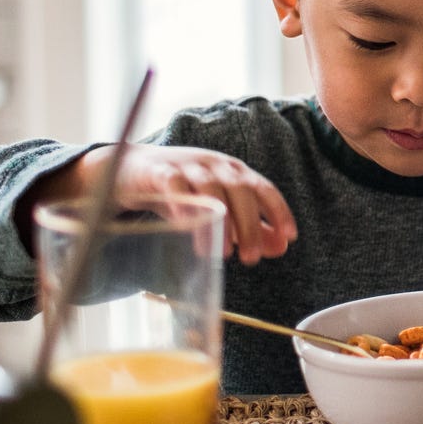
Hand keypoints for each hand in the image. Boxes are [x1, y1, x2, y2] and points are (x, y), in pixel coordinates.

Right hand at [89, 144, 298, 265]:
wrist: (132, 171)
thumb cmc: (182, 191)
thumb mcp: (219, 206)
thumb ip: (250, 226)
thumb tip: (281, 247)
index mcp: (234, 172)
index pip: (264, 188)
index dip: (278, 210)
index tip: (289, 236)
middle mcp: (215, 165)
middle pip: (240, 190)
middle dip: (250, 224)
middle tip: (251, 258)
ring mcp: (187, 166)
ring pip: (210, 188)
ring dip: (220, 220)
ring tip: (222, 253)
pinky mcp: (159, 172)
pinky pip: (173, 185)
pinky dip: (182, 203)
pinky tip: (187, 225)